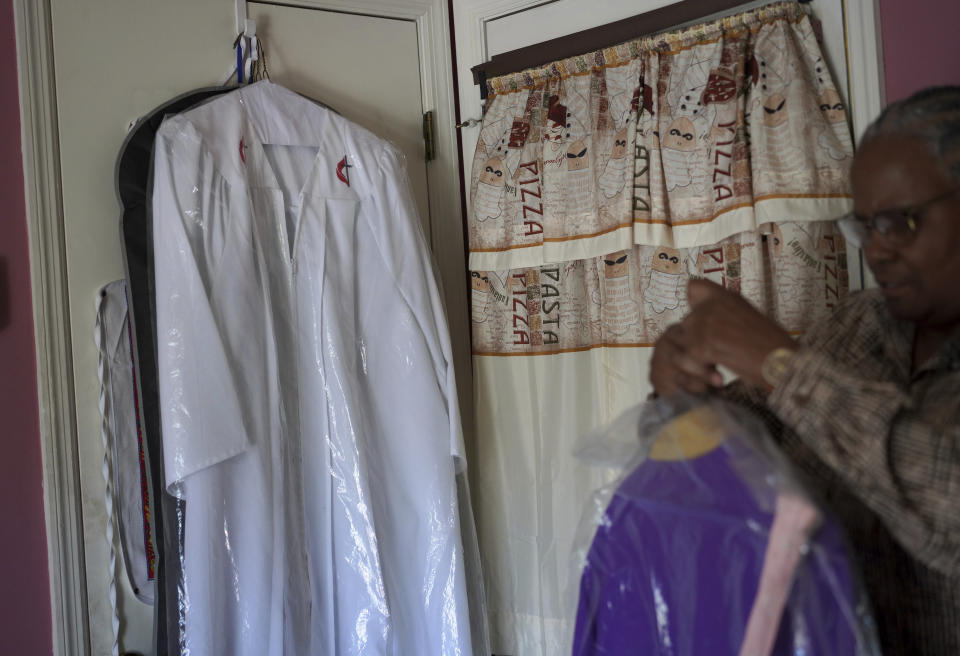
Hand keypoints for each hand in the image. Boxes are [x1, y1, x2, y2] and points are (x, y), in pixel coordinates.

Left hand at [650, 279, 795, 395]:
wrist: (781, 362)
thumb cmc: (770, 345)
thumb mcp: (746, 317)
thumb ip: (722, 313)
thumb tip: (700, 314)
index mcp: (725, 296)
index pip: (694, 287)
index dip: (694, 303)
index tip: (705, 320)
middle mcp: (712, 305)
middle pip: (686, 323)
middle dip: (695, 341)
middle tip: (719, 356)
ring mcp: (705, 324)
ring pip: (683, 342)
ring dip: (696, 357)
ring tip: (718, 366)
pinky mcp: (701, 345)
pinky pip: (687, 359)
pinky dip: (700, 371)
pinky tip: (719, 376)